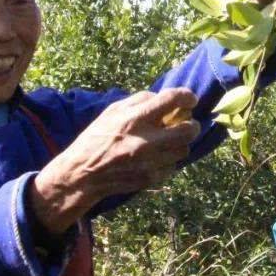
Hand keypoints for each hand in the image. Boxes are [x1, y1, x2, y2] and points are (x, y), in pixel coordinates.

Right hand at [29, 88, 198, 234]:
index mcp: (135, 119)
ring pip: (184, 149)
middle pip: (189, 130)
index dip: (187, 96)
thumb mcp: (113, 111)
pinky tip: (157, 156)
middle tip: (187, 122)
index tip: (190, 99)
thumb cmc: (98, 137)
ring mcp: (150, 162)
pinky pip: (174, 166)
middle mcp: (146, 141)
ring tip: (168, 140)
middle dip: (192, 123)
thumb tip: (164, 98)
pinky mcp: (151, 179)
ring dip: (180, 142)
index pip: (172, 100)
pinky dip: (170, 159)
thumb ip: (140, 100)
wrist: (83, 174)